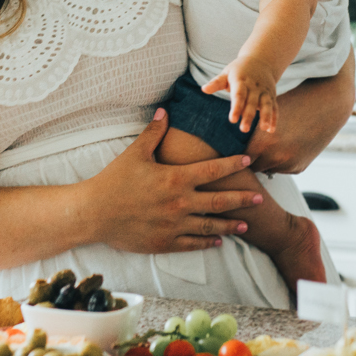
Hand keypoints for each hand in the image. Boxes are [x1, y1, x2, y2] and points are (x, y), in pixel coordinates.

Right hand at [81, 112, 263, 253]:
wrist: (94, 213)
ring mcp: (174, 225)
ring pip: (210, 226)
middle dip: (242, 199)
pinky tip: (218, 241)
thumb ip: (154, 133)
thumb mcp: (134, 153)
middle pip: (219, 201)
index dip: (233, 164)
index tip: (248, 161)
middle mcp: (180, 203)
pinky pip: (192, 244)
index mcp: (175, 179)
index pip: (213, 170)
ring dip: (230, 225)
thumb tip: (164, 111)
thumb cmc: (113, 181)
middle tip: (260, 198)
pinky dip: (207, 243)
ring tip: (245, 225)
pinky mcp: (164, 242)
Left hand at [202, 56, 278, 134]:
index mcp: (241, 81)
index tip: (232, 120)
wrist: (261, 60)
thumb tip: (204, 89)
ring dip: (266, 116)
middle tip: (244, 129)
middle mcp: (254, 87)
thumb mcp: (227, 73)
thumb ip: (216, 83)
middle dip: (249, 116)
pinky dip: (274, 118)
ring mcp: (264, 91)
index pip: (239, 95)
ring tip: (264, 128)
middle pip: (252, 102)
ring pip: (266, 104)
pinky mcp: (271, 95)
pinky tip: (271, 130)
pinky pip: (274, 107)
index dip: (236, 107)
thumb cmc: (239, 70)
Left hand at [246, 50, 354, 174]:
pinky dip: (281, 161)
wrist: (327, 106)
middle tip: (248, 151)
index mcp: (264, 143)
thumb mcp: (268, 116)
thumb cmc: (293, 104)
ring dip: (266, 162)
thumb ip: (253, 132)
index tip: (235, 149)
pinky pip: (283, 168)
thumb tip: (235, 146)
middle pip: (253, 167)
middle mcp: (276, 158)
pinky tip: (284, 147)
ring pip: (268, 169)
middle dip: (251, 160)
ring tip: (268, 147)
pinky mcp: (300, 167)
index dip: (237, 153)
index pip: (240, 158)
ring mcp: (289, 165)